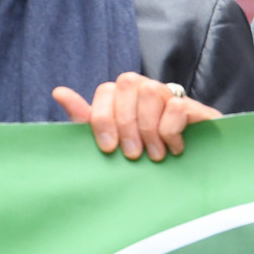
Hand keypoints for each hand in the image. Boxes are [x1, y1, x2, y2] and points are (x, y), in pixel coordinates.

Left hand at [53, 73, 221, 161]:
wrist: (192, 169)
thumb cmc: (143, 154)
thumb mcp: (111, 141)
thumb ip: (86, 118)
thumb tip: (58, 92)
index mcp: (122, 96)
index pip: (105, 89)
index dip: (102, 117)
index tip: (109, 148)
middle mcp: (145, 89)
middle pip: (126, 84)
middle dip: (125, 122)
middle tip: (133, 155)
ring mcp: (170, 96)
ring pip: (150, 92)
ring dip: (148, 128)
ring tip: (155, 155)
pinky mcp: (195, 107)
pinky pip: (177, 106)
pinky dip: (170, 131)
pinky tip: (174, 150)